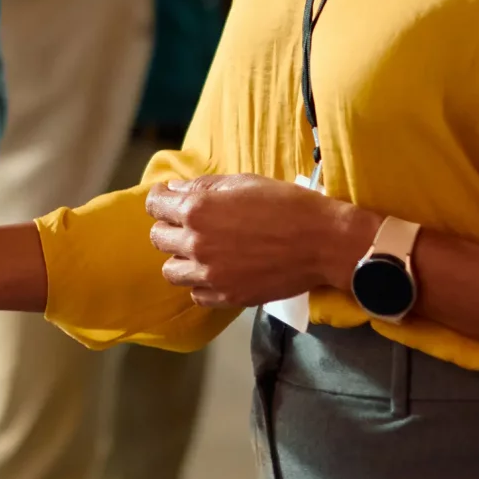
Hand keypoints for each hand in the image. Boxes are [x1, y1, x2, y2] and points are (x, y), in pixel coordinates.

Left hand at [145, 174, 371, 307]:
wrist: (324, 242)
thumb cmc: (287, 205)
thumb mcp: (242, 182)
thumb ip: (202, 186)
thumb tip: (174, 190)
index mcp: (196, 210)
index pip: (154, 206)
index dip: (160, 199)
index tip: (168, 198)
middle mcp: (196, 243)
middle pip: (159, 239)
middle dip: (170, 227)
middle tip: (188, 224)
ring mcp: (210, 274)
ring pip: (171, 272)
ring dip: (181, 259)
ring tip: (200, 252)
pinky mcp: (227, 297)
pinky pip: (196, 294)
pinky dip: (201, 284)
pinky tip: (216, 272)